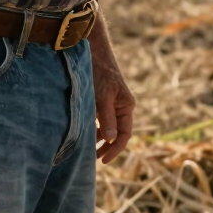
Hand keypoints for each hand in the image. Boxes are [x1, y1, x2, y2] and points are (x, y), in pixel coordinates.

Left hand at [89, 22, 133, 163]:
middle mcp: (121, 106)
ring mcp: (112, 104)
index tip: (104, 161)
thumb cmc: (100, 73)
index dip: (115, 149)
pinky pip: (101, 120)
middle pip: (116, 133)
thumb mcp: (103, 97)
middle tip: (93, 159)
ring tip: (87, 150)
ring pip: (108, 128)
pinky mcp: (102, 100)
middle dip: (106, 147)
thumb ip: (107, 118)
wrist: (93, 52)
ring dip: (99, 139)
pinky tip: (85, 134)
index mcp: (126, 106)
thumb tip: (111, 140)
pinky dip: (95, 128)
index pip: (124, 134)